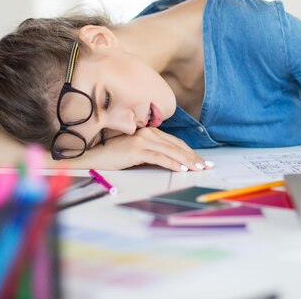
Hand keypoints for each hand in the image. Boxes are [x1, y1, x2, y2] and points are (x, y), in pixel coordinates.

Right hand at [82, 127, 212, 171]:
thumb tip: (173, 162)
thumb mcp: (138, 152)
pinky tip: (182, 169)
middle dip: (193, 157)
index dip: (190, 152)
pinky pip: (160, 157)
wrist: (95, 154)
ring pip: (171, 151)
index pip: (175, 142)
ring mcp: (142, 140)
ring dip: (187, 161)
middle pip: (176, 146)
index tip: (201, 161)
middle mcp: (148, 132)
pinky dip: (173, 163)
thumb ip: (153, 152)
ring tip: (198, 169)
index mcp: (150, 131)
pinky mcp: (137, 149)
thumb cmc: (115, 155)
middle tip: (206, 166)